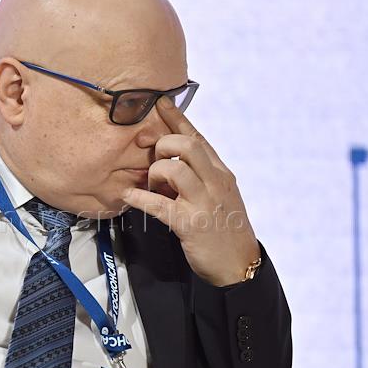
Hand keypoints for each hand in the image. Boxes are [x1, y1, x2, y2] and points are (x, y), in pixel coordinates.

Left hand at [122, 98, 260, 285]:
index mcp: (221, 173)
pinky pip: (159, 204)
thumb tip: (170, 161)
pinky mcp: (190, 224)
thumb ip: (201, 176)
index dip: (177, 118)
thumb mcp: (220, 195)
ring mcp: (204, 203)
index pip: (198, 138)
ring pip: (174, 170)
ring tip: (150, 184)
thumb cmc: (225, 228)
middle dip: (163, 145)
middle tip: (150, 154)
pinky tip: (129, 196)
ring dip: (155, 173)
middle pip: (187, 146)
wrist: (239, 264)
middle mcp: (215, 183)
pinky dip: (140, 198)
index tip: (160, 102)